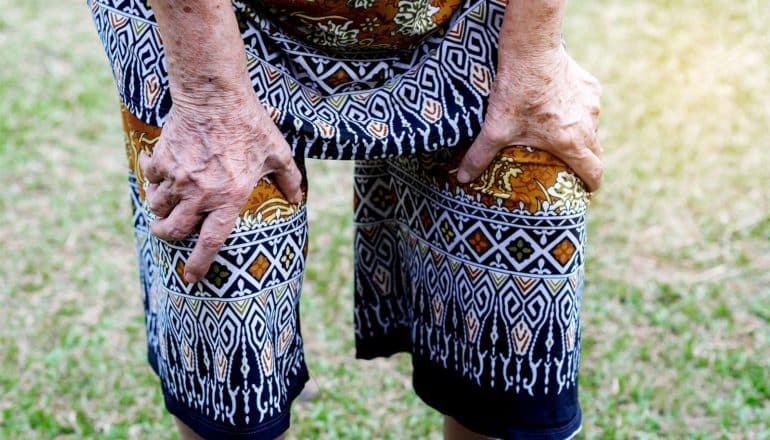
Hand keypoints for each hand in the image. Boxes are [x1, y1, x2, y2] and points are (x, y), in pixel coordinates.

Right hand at [139, 95, 302, 283]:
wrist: (215, 95)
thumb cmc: (250, 123)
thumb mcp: (277, 152)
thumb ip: (290, 179)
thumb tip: (298, 198)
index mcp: (229, 197)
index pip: (210, 241)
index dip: (199, 264)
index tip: (191, 277)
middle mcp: (200, 193)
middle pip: (174, 230)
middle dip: (166, 236)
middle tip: (166, 233)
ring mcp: (178, 177)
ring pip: (158, 207)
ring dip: (159, 210)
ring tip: (163, 206)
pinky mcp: (163, 159)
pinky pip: (151, 178)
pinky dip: (152, 179)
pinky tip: (159, 172)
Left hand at [457, 46, 602, 190]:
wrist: (532, 51)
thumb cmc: (516, 92)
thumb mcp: (495, 129)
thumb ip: (480, 156)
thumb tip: (463, 178)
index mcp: (571, 142)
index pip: (594, 171)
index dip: (591, 185)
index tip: (585, 191)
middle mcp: (588, 125)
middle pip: (596, 152)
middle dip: (586, 164)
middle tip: (570, 170)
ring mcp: (592, 104)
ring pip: (592, 128)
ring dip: (581, 136)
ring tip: (560, 137)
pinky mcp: (590, 86)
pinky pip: (589, 106)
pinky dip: (578, 112)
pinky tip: (559, 108)